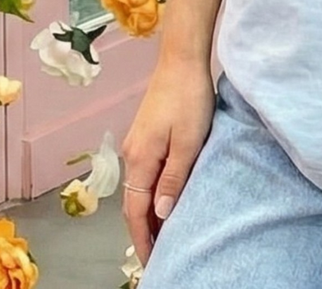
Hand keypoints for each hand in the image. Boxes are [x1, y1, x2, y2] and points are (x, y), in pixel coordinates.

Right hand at [121, 64, 215, 266]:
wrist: (181, 59)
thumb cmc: (189, 98)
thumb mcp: (188, 142)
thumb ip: (173, 179)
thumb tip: (160, 214)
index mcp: (140, 159)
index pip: (136, 211)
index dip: (143, 238)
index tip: (151, 262)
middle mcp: (131, 154)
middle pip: (132, 202)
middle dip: (143, 230)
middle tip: (158, 254)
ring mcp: (136, 142)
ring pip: (138, 187)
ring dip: (146, 211)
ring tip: (162, 232)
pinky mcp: (144, 133)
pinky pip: (143, 173)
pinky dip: (149, 192)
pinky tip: (162, 197)